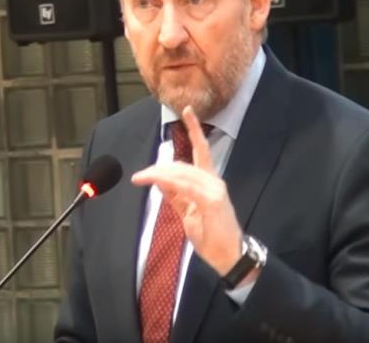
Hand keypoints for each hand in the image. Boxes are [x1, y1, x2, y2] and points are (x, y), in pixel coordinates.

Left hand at [132, 105, 242, 275]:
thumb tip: (159, 180)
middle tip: (139, 176)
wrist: (229, 256)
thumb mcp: (188, 213)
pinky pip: (186, 187)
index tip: (187, 111)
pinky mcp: (213, 200)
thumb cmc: (212, 236)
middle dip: (158, 169)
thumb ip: (175, 196)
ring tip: (141, 178)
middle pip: (182, 164)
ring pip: (181, 173)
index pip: (202, 150)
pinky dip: (170, 183)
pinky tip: (157, 181)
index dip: (194, 130)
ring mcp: (215, 189)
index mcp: (209, 182)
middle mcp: (213, 181)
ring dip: (158, 174)